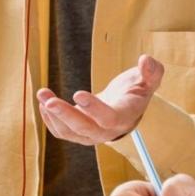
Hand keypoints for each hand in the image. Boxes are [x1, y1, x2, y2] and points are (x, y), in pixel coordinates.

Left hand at [37, 55, 163, 145]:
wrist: (126, 109)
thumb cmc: (137, 91)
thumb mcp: (150, 79)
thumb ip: (152, 71)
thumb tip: (146, 60)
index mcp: (125, 116)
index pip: (109, 118)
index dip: (94, 109)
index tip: (78, 94)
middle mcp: (108, 131)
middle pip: (85, 128)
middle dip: (66, 115)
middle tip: (49, 100)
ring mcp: (92, 135)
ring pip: (69, 132)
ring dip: (52, 115)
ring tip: (42, 94)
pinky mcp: (79, 133)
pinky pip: (62, 132)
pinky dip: (50, 119)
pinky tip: (43, 102)